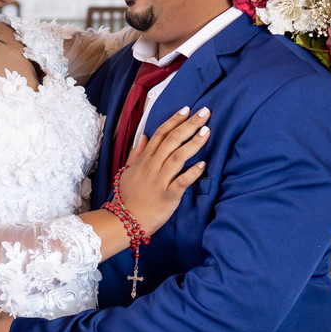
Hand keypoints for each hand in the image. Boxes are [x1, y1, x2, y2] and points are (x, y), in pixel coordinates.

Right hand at [117, 107, 210, 232]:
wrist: (123, 221)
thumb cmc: (127, 197)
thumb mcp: (127, 172)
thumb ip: (137, 154)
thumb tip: (144, 137)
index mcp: (144, 160)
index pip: (160, 134)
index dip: (174, 120)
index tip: (187, 109)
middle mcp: (152, 166)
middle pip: (172, 140)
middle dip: (189, 124)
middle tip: (205, 112)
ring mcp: (160, 180)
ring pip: (178, 156)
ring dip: (194, 143)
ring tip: (207, 131)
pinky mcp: (168, 196)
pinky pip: (182, 181)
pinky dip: (193, 172)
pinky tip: (204, 163)